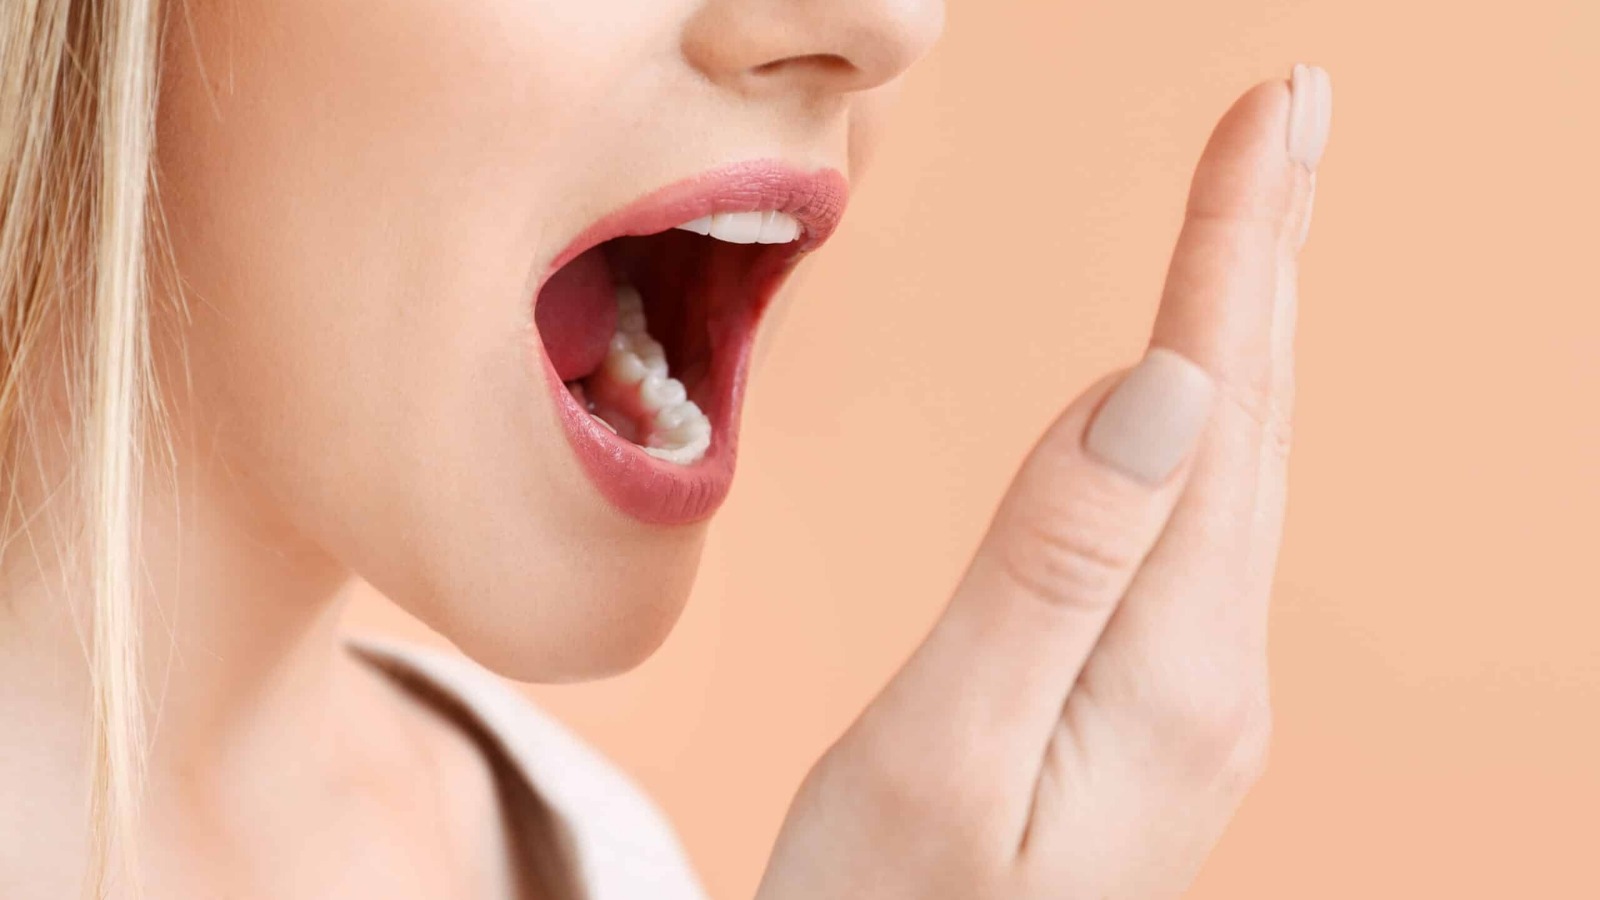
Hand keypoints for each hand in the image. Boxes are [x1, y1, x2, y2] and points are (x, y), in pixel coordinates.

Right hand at [757, 65, 1331, 899]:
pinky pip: (1196, 530)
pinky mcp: (1145, 710)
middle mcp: (1208, 674)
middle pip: (1251, 424)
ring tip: (1255, 218)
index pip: (1217, 412)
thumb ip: (1050, 571)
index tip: (1275, 113)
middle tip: (1291, 115)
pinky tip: (1201, 397)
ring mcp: (1187, 697)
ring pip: (1231, 472)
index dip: (1238, 252)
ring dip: (1244, 329)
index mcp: (1169, 668)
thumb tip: (1154, 388)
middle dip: (1266, 255)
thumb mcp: (945, 753)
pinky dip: (1207, 422)